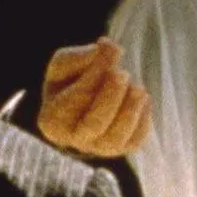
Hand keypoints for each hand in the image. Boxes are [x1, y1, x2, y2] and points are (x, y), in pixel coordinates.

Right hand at [38, 38, 151, 157]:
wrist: (86, 102)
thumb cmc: (71, 83)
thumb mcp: (64, 64)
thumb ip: (77, 56)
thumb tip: (101, 49)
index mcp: (53, 121)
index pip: (74, 100)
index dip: (93, 73)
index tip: (105, 48)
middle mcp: (74, 140)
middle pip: (95, 124)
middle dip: (111, 96)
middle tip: (122, 73)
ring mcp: (100, 148)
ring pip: (116, 138)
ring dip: (130, 109)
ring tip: (137, 88)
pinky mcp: (123, 148)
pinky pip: (136, 139)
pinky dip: (143, 117)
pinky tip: (141, 99)